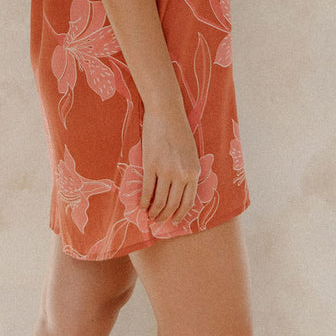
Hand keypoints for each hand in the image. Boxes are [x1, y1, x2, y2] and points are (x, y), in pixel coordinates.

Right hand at [140, 104, 200, 225]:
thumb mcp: (191, 153)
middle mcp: (181, 174)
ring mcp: (165, 170)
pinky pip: (147, 189)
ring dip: (154, 212)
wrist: (166, 112)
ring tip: (149, 216)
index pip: (189, 202)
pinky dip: (143, 201)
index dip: (181, 214)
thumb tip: (181, 189)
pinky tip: (140, 206)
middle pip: (173, 204)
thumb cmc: (179, 131)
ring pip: (159, 200)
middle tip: (159, 222)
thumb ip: (188, 171)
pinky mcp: (150, 165)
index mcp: (194, 171)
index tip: (175, 221)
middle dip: (165, 216)